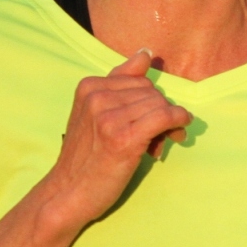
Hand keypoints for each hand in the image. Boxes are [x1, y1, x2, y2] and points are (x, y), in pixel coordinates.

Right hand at [41, 49, 192, 231]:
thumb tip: (146, 52)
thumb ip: (120, 82)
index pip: (139, 80)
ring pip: (160, 105)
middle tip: (160, 137)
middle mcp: (97, 96)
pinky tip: (178, 132)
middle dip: (161, 112)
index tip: (152, 122)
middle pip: (151, 92)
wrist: (68, 193)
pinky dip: (178, 122)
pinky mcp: (122, 138)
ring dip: (169, 124)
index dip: (151, 101)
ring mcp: (108, 117)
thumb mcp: (96, 113)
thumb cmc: (86, 158)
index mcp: (89, 86)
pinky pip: (164, 117)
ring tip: (158, 144)